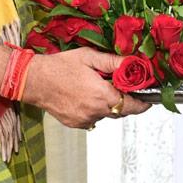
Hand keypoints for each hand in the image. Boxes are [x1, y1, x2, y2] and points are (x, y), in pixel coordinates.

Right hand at [24, 48, 148, 128]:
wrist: (33, 81)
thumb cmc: (59, 66)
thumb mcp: (89, 58)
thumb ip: (114, 63)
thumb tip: (134, 64)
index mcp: (101, 95)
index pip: (132, 105)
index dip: (143, 104)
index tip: (148, 100)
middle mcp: (95, 111)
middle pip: (120, 111)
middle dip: (124, 101)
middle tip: (120, 87)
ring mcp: (85, 120)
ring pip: (106, 115)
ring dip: (107, 104)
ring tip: (95, 88)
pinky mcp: (75, 124)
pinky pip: (92, 118)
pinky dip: (94, 110)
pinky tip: (84, 96)